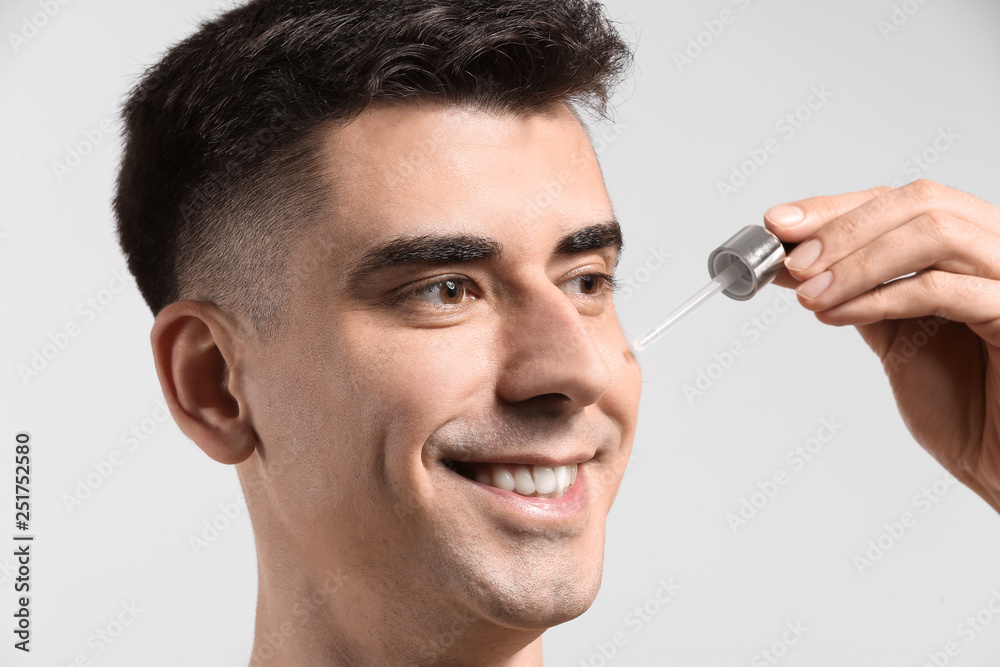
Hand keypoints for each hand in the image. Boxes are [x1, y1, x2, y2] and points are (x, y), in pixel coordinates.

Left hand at [763, 180, 999, 513]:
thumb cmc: (962, 403)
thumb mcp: (896, 335)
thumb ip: (856, 293)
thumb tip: (792, 264)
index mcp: (969, 248)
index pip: (900, 200)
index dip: (835, 207)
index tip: (778, 224)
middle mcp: (998, 249)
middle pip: (920, 202)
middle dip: (843, 229)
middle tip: (792, 262)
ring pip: (935, 233)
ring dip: (857, 262)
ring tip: (809, 295)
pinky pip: (945, 290)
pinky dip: (881, 297)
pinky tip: (837, 315)